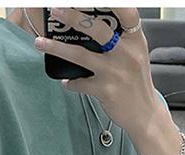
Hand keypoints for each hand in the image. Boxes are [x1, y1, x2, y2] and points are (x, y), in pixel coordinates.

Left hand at [33, 7, 158, 133]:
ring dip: (57, 48)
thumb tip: (91, 24)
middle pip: (97, 29)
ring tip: (40, 43)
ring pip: (80, 55)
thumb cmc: (137, 82)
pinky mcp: (106, 90)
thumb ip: (121, 39)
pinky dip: (71, 82)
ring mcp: (115, 72)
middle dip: (73, 17)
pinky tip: (66, 81)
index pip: (127, 12)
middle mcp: (127, 54)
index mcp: (135, 40)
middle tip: (56, 10)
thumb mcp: (136, 55)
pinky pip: (80, 83)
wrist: (144, 114)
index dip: (114, 3)